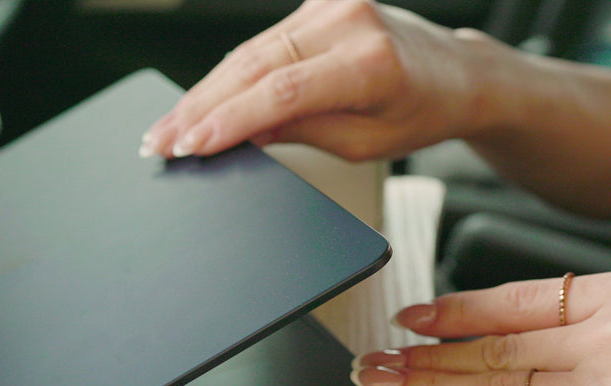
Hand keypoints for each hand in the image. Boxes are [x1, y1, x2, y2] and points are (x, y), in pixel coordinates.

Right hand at [139, 0, 493, 160]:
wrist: (452, 74)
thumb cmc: (418, 113)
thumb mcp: (363, 142)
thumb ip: (302, 129)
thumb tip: (244, 133)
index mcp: (369, 63)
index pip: (283, 92)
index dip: (231, 121)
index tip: (191, 146)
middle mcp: (346, 21)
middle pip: (254, 67)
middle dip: (200, 109)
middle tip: (158, 142)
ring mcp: (329, 5)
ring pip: (248, 53)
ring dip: (203, 93)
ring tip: (168, 128)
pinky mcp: (318, 3)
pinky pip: (261, 43)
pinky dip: (227, 75)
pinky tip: (199, 99)